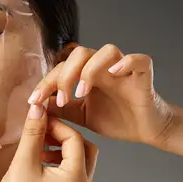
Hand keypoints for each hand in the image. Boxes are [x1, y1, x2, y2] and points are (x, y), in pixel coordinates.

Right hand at [0, 105, 97, 181]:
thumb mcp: (23, 165)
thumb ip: (32, 134)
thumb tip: (38, 108)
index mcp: (77, 178)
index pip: (76, 139)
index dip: (57, 124)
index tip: (37, 119)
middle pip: (85, 149)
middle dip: (64, 135)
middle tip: (42, 130)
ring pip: (78, 161)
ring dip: (60, 148)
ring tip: (36, 146)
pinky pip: (69, 174)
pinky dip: (57, 162)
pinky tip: (36, 162)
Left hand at [28, 44, 176, 146]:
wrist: (148, 130)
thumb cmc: (118, 119)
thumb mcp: (82, 116)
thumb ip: (62, 108)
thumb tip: (36, 106)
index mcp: (88, 74)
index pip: (62, 67)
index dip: (46, 82)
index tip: (34, 101)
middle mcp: (104, 67)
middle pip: (80, 54)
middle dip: (65, 75)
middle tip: (62, 100)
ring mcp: (125, 68)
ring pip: (106, 51)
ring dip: (89, 69)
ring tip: (82, 93)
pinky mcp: (144, 75)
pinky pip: (138, 59)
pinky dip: (126, 62)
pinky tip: (114, 73)